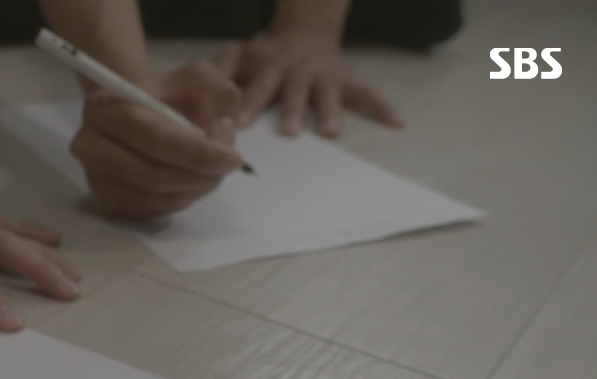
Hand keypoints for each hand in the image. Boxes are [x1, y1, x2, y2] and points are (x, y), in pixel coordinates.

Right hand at [71, 61, 245, 219]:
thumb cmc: (166, 96)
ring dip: (194, 189)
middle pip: (153, 174)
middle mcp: (89, 145)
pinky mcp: (106, 202)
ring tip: (213, 171)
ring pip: (155, 198)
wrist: (137, 115)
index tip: (233, 158)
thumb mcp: (195, 78)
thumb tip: (225, 118)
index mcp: (104, 108)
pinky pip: (151, 211)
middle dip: (199, 176)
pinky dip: (180, 200)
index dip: (197, 153)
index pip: (155, 138)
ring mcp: (94, 178)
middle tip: (227, 168)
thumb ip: (217, 89)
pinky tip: (191, 181)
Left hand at [216, 27, 401, 137]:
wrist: (306, 29)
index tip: (240, 126)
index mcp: (270, 66)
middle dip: (290, 110)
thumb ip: (220, 72)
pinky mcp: (347, 80)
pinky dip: (383, 107)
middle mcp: (298, 71)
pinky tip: (398, 123)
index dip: (248, 105)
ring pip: (328, 94)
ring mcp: (324, 76)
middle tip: (287, 131)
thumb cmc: (266, 51)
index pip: (256, 87)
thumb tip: (199, 99)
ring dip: (330, 111)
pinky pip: (368, 93)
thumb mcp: (239, 54)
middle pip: (293, 92)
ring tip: (330, 132)